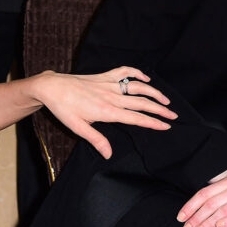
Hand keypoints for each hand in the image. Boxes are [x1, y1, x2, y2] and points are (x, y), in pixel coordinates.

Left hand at [37, 66, 177, 159]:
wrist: (52, 88)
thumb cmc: (64, 109)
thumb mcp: (78, 128)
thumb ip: (96, 140)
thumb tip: (109, 154)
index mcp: (107, 111)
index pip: (136, 118)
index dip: (153, 122)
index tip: (166, 126)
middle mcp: (112, 97)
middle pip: (142, 103)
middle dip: (160, 109)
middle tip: (174, 115)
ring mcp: (109, 84)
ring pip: (138, 87)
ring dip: (154, 92)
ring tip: (166, 100)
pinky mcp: (105, 76)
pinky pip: (125, 71)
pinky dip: (137, 73)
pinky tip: (146, 78)